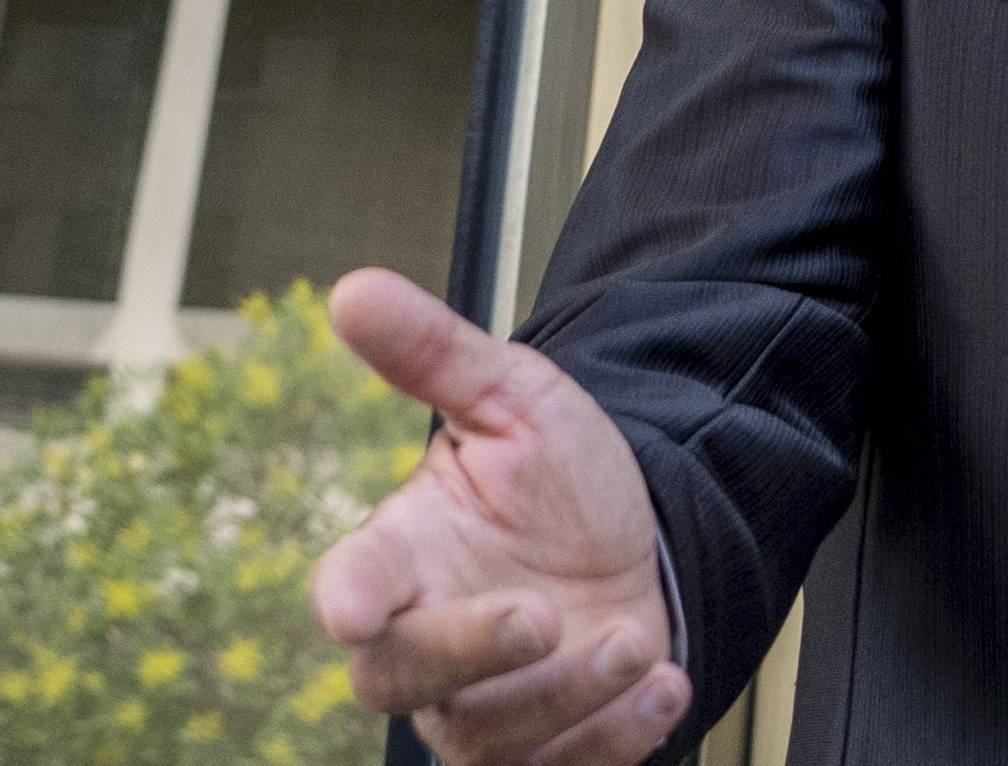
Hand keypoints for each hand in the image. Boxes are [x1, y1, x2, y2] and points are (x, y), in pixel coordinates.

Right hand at [313, 268, 693, 765]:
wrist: (635, 537)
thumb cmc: (553, 474)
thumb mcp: (513, 397)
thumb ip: (433, 353)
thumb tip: (354, 288)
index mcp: (402, 557)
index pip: (351, 583)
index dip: (345, 596)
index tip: (350, 605)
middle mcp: (426, 643)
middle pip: (402, 678)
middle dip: (471, 655)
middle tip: (541, 614)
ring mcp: (481, 707)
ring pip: (487, 740)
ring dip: (565, 699)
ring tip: (631, 642)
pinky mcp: (543, 750)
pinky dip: (613, 741)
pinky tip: (662, 688)